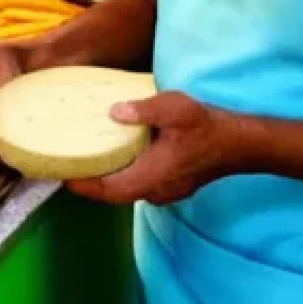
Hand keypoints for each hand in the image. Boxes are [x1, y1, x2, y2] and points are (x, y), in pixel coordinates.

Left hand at [67, 92, 245, 205]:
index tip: (62, 177)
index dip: (85, 186)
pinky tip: (111, 159)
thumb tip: (114, 112)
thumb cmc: (206, 126)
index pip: (110, 190)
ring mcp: (165, 190)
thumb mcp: (175, 109)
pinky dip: (120, 176)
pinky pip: (138, 185)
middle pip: (114, 194)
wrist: (240, 144)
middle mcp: (156, 189)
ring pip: (126, 191)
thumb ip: (144, 110)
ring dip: (105, 181)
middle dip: (89, 185)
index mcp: (153, 175)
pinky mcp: (170, 184)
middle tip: (64, 168)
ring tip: (82, 163)